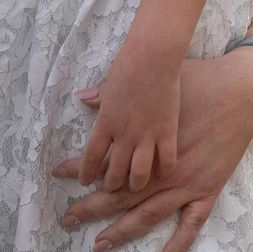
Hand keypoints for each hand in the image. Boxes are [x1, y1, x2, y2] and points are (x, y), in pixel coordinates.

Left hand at [55, 47, 252, 251]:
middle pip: (117, 195)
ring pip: (146, 215)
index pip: (102, 162)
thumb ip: (114, 95)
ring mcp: (183, 185)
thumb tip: (83, 97)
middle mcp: (158, 172)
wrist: (238, 94)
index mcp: (143, 146)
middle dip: (89, 208)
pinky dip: (178, 243)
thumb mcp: (151, 87)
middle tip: (65, 221)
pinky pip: (191, 224)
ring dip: (122, 231)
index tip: (56, 174)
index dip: (78, 169)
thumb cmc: (195, 85)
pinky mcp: (207, 191)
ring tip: (99, 245)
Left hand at [79, 41, 179, 191]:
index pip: (91, 155)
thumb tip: (82, 97)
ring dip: (133, 184)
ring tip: (131, 189)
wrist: (155, 58)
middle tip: (107, 193)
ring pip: (138, 173)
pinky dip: (162, 171)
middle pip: (113, 170)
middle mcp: (124, 135)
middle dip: (108, 186)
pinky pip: (166, 161)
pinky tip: (163, 176)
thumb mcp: (110, 83)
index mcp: (106, 122)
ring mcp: (147, 136)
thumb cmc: (130, 66)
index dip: (85, 171)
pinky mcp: (169, 134)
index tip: (82, 182)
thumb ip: (99, 97)